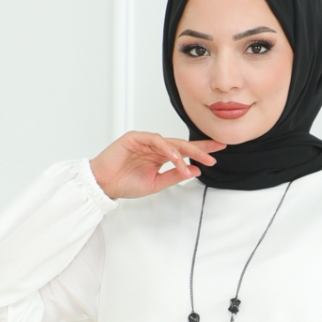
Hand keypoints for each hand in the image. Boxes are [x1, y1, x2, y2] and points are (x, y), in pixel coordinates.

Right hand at [89, 131, 225, 199]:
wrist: (104, 184)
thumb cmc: (125, 184)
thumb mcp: (156, 184)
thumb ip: (175, 176)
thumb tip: (195, 170)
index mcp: (160, 157)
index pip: (184, 152)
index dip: (200, 151)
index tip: (217, 153)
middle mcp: (154, 147)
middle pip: (181, 144)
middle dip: (200, 148)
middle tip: (216, 152)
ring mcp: (145, 141)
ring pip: (171, 142)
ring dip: (186, 152)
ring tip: (199, 161)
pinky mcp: (135, 137)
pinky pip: (155, 140)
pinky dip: (168, 149)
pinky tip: (177, 157)